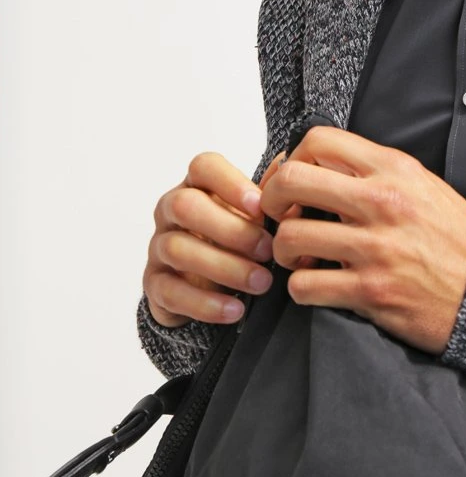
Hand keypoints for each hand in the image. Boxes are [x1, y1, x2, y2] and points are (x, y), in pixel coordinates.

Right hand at [144, 153, 279, 327]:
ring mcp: (159, 247)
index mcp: (197, 185)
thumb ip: (273, 198)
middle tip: (268, 250)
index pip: (203, 166)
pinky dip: (206, 304)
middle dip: (230, 229)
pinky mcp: (155, 285)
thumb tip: (299, 179)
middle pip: (184, 205)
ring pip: (177, 249)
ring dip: (225, 267)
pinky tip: (235, 310)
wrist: (207, 285)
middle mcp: (171, 210)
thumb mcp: (255, 217)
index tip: (262, 207)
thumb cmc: (237, 239)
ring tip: (261, 283)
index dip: (231, 183)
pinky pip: (171, 292)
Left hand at [258, 127, 465, 354]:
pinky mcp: (371, 291)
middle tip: (278, 215)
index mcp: (393, 169)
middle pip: (292, 180)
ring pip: (290, 236)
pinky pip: (305, 286)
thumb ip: (373, 172)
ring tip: (301, 257)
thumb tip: (317, 167)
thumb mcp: (420, 185)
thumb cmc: (454, 239)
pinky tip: (317, 286)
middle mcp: (382, 202)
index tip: (291, 180)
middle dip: (271, 199)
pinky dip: (301, 289)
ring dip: (284, 250)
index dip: (292, 159)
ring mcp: (375, 247)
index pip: (319, 140)